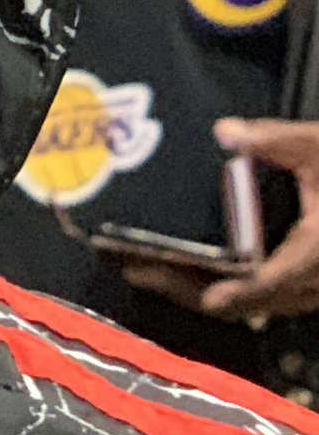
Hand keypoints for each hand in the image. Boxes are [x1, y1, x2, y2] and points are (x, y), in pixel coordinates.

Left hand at [121, 118, 318, 323]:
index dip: (243, 293)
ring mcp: (309, 289)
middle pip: (248, 301)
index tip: (212, 297)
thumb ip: (277, 141)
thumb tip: (227, 131)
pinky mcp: (303, 286)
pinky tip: (186, 266)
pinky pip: (256, 297)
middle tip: (133, 267)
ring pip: (249, 304)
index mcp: (316, 254)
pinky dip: (219, 287)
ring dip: (197, 290)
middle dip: (188, 289)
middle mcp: (313, 282)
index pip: (277, 282)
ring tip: (145, 266)